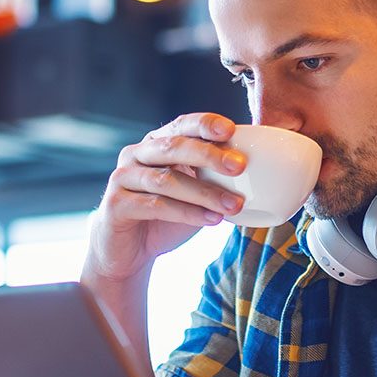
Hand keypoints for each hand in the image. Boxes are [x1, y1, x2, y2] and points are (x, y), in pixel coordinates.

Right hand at [85, 113, 246, 283]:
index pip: (181, 125)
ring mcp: (123, 178)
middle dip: (209, 155)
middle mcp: (136, 155)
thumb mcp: (194, 193)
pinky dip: (187, 213)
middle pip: (173, 147)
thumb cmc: (166, 216)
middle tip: (239, 167)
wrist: (128, 252)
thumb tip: (261, 171)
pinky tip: (212, 220)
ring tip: (234, 204)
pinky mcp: (116, 204)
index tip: (231, 130)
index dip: (205, 124)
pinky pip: (155, 206)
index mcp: (156, 144)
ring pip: (167, 180)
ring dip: (205, 192)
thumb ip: (214, 178)